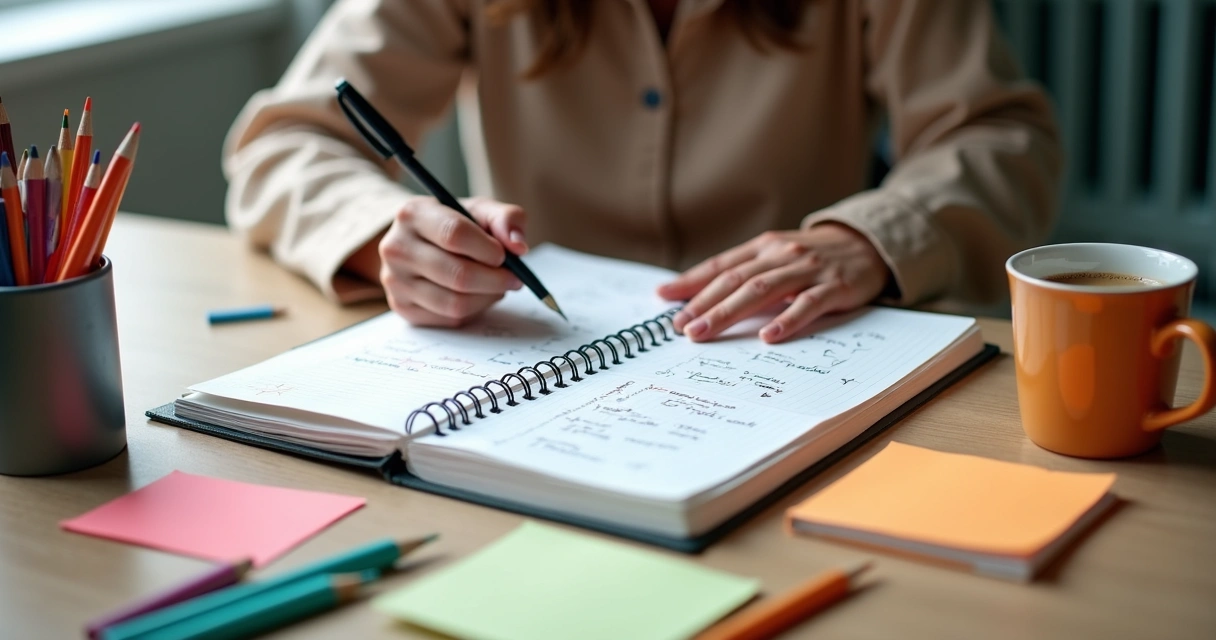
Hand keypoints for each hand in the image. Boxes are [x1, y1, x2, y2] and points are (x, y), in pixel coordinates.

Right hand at [375, 196, 527, 326]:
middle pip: (457, 275)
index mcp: (413, 214)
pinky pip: (449, 319)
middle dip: (495, 280)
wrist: (419, 244)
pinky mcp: (401, 307)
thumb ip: (506, 219)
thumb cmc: (455, 225)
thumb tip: (519, 246)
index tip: (505, 255)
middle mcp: (396, 247)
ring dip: (487, 297)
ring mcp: (395, 281)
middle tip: (514, 278)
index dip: (488, 249)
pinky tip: (478, 296)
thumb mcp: (480, 211)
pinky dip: (473, 310)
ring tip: (497, 286)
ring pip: (455, 303)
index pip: (454, 234)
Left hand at [657, 223, 890, 342]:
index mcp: (764, 246)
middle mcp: (782, 254)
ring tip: (704, 332)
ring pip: (762, 290)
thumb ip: (743, 272)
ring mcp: (809, 270)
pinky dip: (786, 320)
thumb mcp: (776, 256)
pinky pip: (808, 305)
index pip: (721, 266)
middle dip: (703, 304)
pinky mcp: (835, 286)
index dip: (691, 282)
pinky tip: (766, 336)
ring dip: (729, 312)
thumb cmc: (814, 257)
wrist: (869, 244)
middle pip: (735, 280)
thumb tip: (698, 294)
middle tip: (679, 326)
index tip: (664, 299)